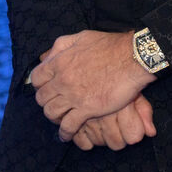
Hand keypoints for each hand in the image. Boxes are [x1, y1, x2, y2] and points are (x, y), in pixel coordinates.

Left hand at [30, 30, 155, 142]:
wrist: (134, 58)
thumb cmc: (111, 46)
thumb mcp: (82, 37)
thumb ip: (63, 45)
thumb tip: (50, 56)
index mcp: (60, 63)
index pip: (37, 78)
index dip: (40, 84)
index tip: (47, 87)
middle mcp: (62, 80)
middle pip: (42, 98)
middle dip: (47, 101)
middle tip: (55, 103)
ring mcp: (73, 96)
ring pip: (51, 113)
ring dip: (54, 117)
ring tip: (60, 118)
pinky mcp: (87, 109)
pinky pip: (68, 126)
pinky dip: (65, 132)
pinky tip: (66, 135)